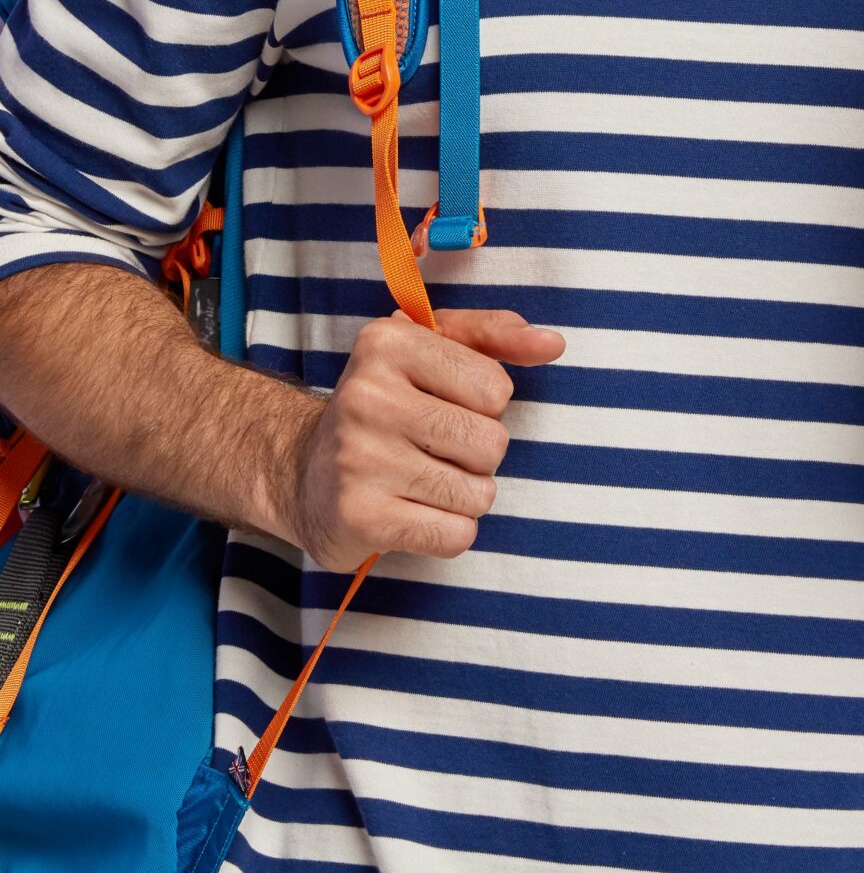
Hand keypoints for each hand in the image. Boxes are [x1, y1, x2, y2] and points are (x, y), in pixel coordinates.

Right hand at [284, 306, 565, 569]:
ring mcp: (359, 459)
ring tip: (423, 479)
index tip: (444, 403)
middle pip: (491, 443)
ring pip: (479, 493)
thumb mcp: (432, 349)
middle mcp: (367, 396)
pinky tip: (413, 512)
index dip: (484, 404)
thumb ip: (494, 336)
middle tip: (434, 448)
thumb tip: (552, 343)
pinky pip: (456, 536)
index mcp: (387, 342)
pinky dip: (447, 531)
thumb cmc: (387, 404)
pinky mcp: (361, 518)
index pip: (496, 388)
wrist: (303, 471)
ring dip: (465, 495)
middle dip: (478, 454)